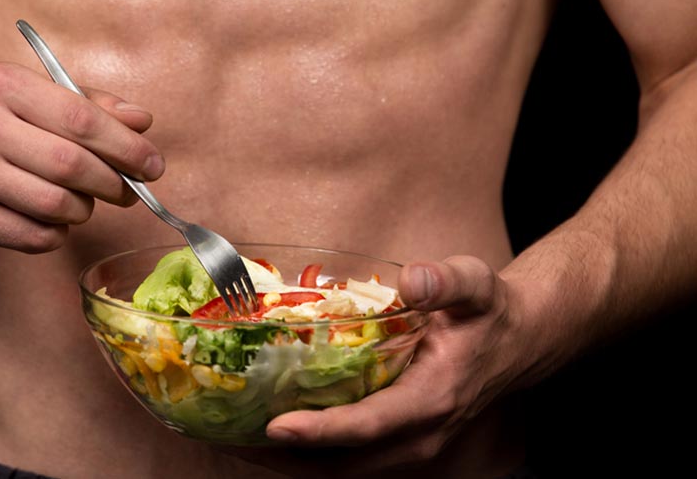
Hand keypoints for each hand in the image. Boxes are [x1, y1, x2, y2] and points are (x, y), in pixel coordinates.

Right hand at [0, 62, 163, 251]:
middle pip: (73, 163)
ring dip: (81, 210)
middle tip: (128, 192)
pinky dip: (54, 234)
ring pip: (57, 205)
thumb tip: (142, 120)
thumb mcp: (23, 99)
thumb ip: (85, 105)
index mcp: (1, 85)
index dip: (127, 146)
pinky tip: (46, 220)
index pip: (81, 117)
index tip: (153, 164)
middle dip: (113, 183)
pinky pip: (36, 236)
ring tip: (78, 204)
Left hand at [227, 256, 526, 476]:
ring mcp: (405, 446)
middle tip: (224, 434)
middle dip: (281, 457)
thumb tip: (415, 278)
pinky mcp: (394, 443)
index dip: (321, 430)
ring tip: (227, 437)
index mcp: (432, 400)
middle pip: (340, 464)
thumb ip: (448, 281)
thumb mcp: (476, 286)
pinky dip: (302, 454)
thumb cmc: (486, 313)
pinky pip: (342, 461)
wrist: (514, 343)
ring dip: (284, 462)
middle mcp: (417, 435)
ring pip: (337, 470)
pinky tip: (262, 431)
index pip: (369, 425)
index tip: (274, 427)